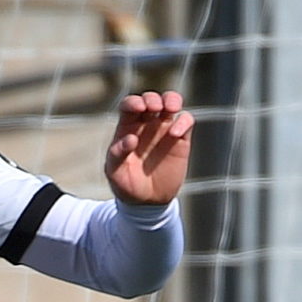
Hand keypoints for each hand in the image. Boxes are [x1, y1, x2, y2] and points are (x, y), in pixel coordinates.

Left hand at [105, 90, 193, 206]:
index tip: (139, 108)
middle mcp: (147, 124)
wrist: (148, 202)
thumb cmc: (126, 185)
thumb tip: (131, 139)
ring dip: (171, 100)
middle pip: (151, 99)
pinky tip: (176, 134)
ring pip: (171, 103)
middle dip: (152, 98)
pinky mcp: (181, 140)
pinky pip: (186, 121)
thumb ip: (117, 155)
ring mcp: (165, 130)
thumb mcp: (114, 172)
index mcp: (127, 127)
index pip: (130, 105)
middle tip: (154, 108)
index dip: (134, 102)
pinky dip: (184, 122)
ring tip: (170, 108)